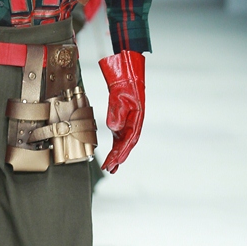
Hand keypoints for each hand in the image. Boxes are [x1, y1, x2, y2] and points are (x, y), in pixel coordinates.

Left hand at [98, 51, 144, 173]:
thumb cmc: (126, 85)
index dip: (121, 152)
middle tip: (109, 169)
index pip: (129, 140)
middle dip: (118, 158)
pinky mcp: (122, 122)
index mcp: (136, 119)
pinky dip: (115, 147)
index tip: (113, 161)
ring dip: (117, 156)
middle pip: (126, 145)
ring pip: (122, 143)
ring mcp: (128, 123)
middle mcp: (133, 124)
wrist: (126, 76)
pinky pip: (119, 138)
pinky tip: (112, 156)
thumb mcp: (120, 97)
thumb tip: (113, 127)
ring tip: (110, 167)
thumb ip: (116, 112)